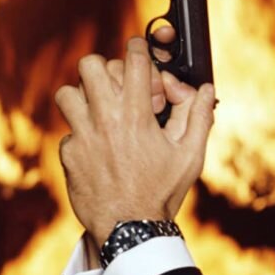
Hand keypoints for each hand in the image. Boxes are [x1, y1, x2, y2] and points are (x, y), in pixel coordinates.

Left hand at [55, 37, 215, 248]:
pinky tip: (101, 148)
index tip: (140, 49)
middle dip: (107, 68)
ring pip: (67, 93)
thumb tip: (206, 89)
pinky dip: (83, 133)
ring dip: (86, 96)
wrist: (131, 227)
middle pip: (90, 66)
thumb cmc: (163, 190)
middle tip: (120, 85)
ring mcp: (82, 136)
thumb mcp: (191, 153)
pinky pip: (68, 130)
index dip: (138, 47)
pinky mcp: (68, 155)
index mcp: (136, 114)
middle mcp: (105, 119)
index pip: (133, 60)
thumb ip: (199, 115)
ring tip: (103, 111)